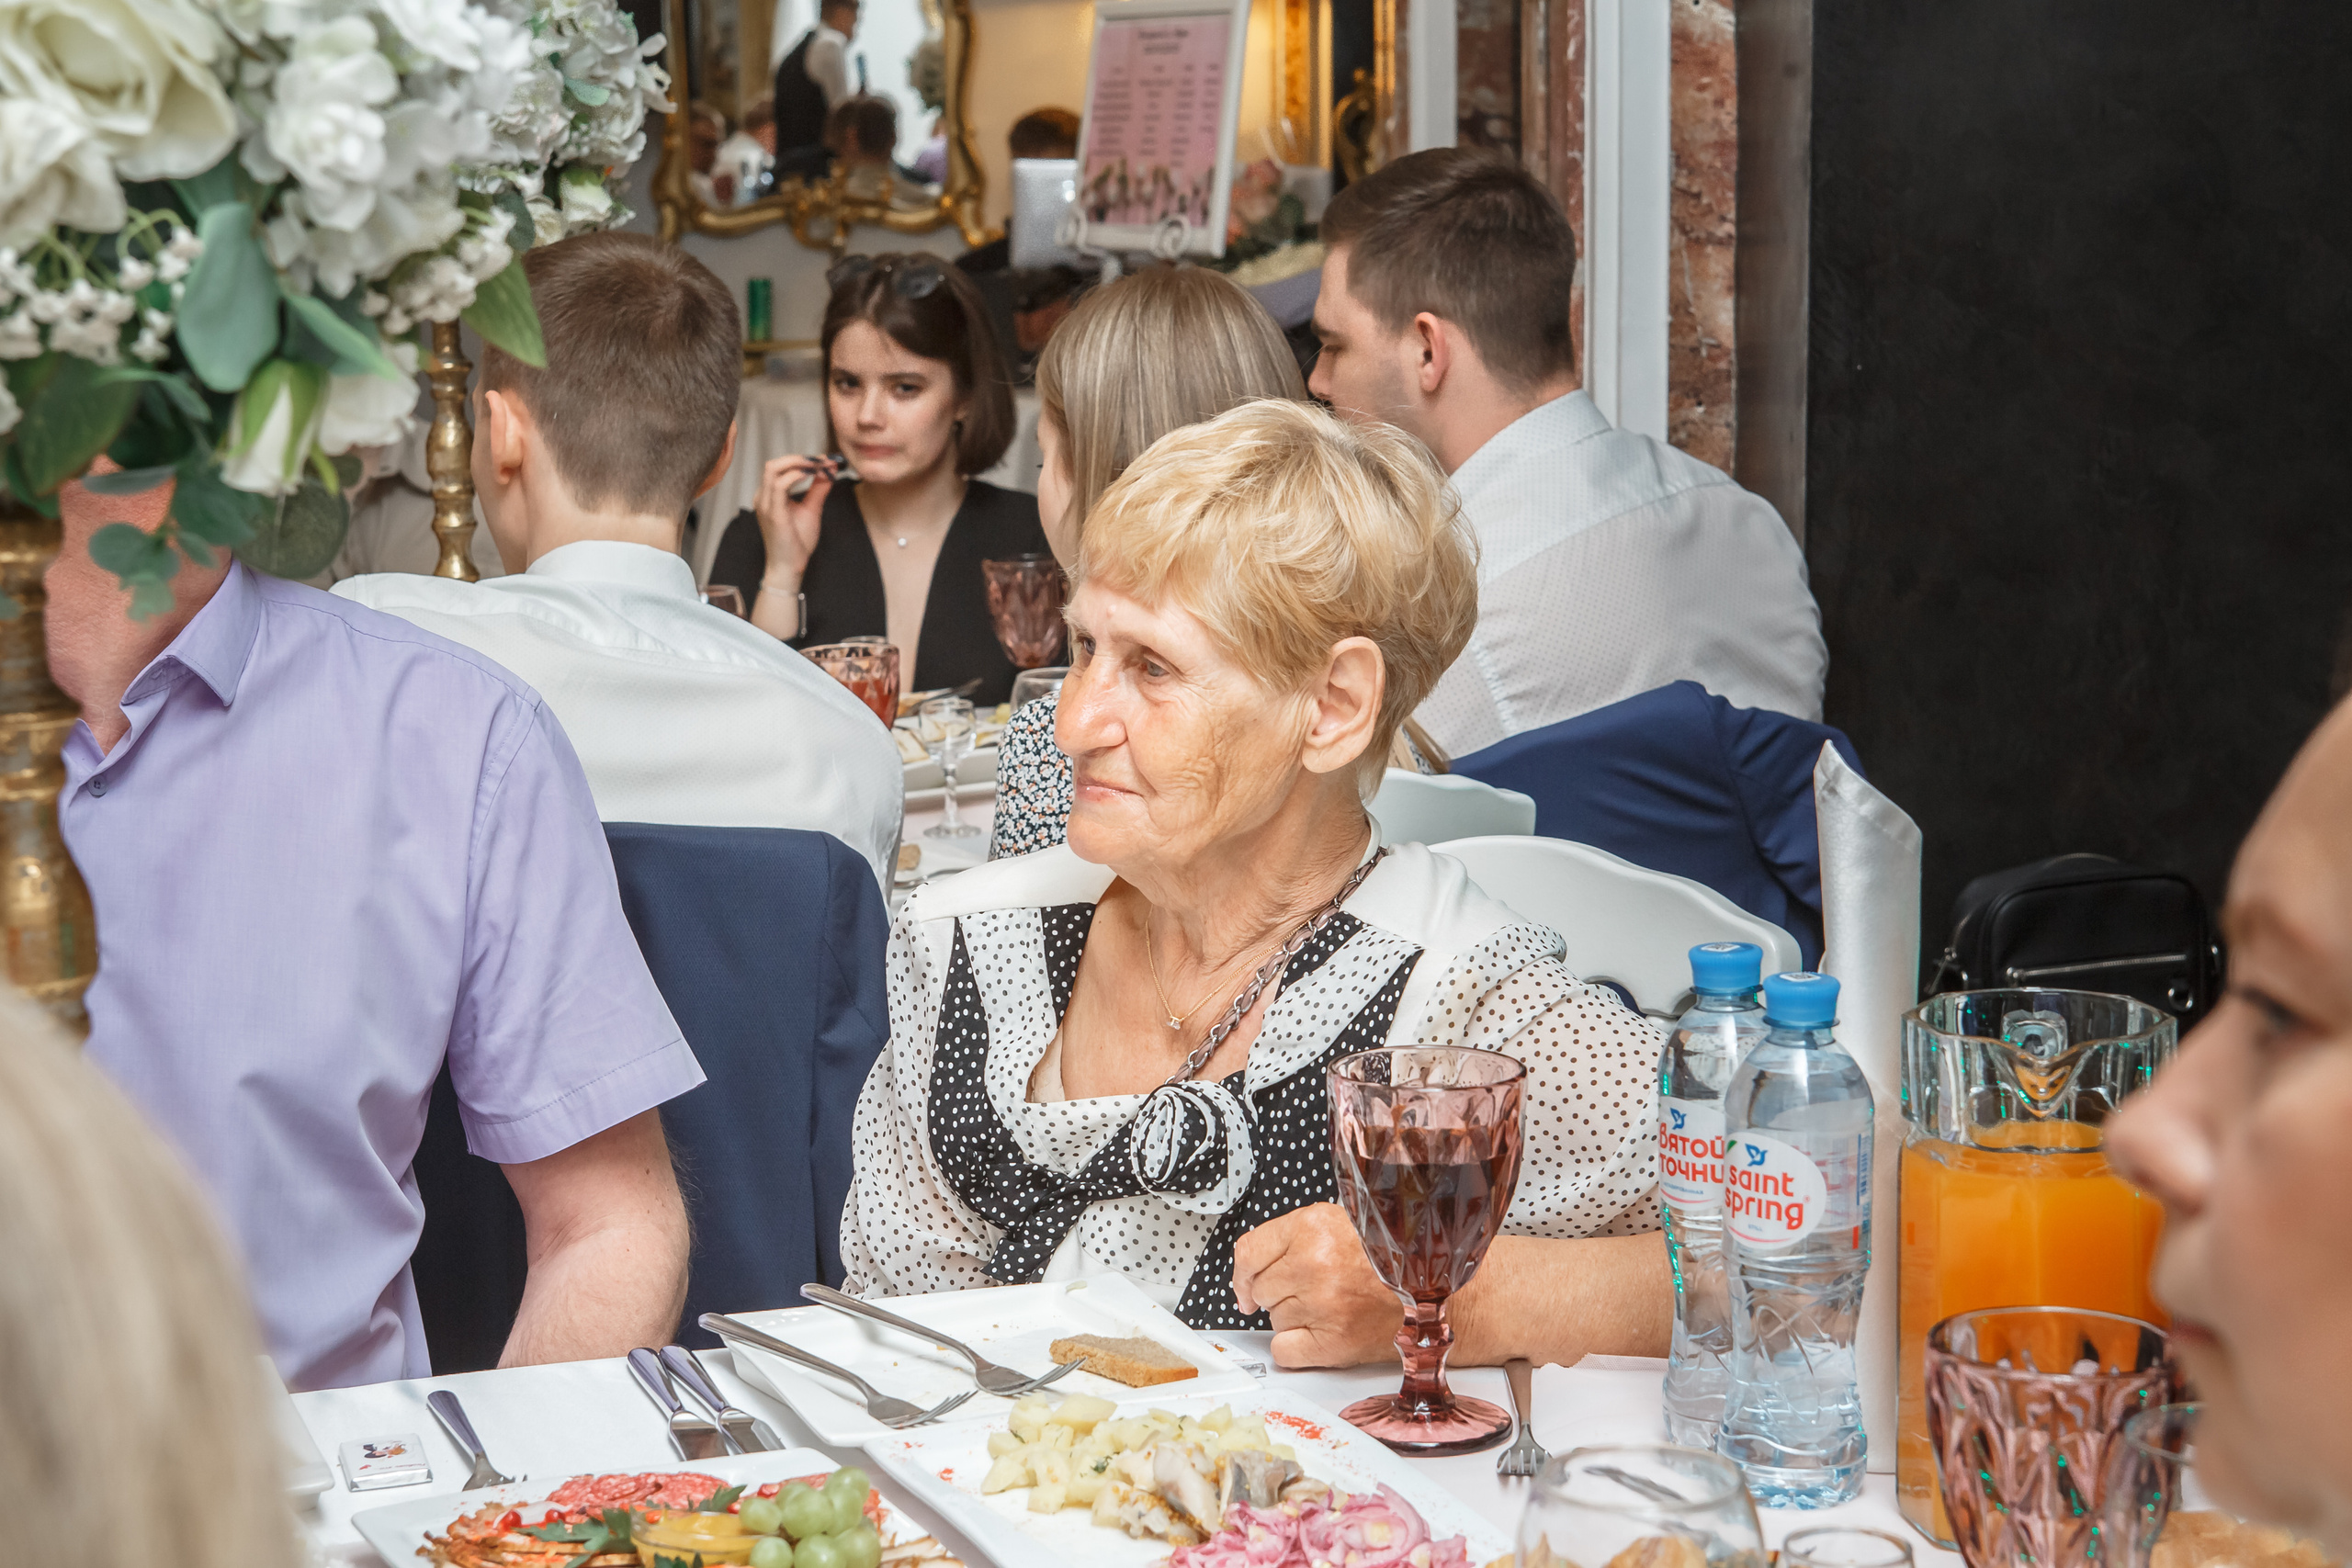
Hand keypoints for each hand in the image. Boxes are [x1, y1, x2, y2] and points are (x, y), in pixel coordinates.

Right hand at [753, 454, 832, 577]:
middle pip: (773, 464)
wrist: (789, 567)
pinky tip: (810, 476)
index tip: (824, 459)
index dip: (802, 459)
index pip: (780, 468)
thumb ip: (819, 489)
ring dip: (798, 463)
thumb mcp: (811, 509)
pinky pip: (779, 485)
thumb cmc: (797, 542)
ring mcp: (765, 504)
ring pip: (773, 469)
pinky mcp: (772, 512)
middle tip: (822, 460)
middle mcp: (763, 497)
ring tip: (818, 466)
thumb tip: (829, 470)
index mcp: (769, 495)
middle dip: (799, 458)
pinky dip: (796, 476)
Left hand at [1231, 1202, 1402, 1369]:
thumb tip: (1251, 1265)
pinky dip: (1295, 1348)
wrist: (1430, 1288)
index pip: (1248, 1251)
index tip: (1245, 1285)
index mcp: (1312, 1226)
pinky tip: (1319, 1334)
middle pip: (1260, 1289)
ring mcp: (1322, 1304)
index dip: (1243, 1273)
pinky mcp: (1332, 1342)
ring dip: (1294, 1318)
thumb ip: (1294, 1237)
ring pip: (1274, 1319)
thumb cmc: (1388, 1257)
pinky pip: (1283, 1351)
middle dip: (1279, 1293)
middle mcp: (1313, 1263)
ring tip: (1330, 1306)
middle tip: (1314, 1290)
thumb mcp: (1338, 1224)